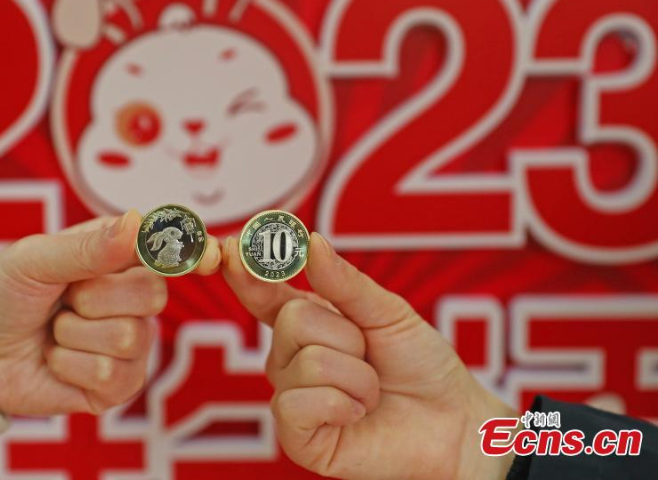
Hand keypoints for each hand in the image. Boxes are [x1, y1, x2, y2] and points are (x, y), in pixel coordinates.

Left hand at [0, 211, 220, 415]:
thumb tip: (142, 222)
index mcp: (116, 258)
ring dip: (73, 336)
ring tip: (53, 332)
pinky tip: (58, 362)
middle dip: (94, 297)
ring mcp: (127, 343)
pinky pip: (116, 376)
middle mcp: (129, 298)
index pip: (168, 250)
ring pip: (130, 337)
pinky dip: (73, 368)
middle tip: (64, 298)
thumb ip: (89, 247)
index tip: (209, 254)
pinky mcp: (116, 385)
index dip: (193, 251)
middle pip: (152, 294)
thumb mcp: (34, 259)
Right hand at [222, 234, 515, 478]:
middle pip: (293, 320)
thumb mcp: (387, 312)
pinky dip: (342, 405)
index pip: (264, 293)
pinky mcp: (297, 437)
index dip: (245, 270)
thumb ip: (344, 282)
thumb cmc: (420, 364)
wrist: (453, 422)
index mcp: (308, 322)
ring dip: (356, 376)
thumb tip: (309, 242)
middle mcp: (290, 358)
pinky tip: (357, 414)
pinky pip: (296, 405)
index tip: (229, 246)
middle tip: (370, 356)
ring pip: (305, 362)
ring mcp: (291, 397)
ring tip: (371, 392)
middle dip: (347, 336)